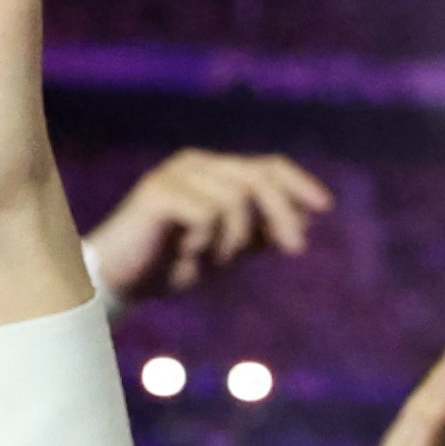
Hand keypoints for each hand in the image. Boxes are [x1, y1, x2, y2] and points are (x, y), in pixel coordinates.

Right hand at [84, 149, 331, 297]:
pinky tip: (184, 252)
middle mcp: (195, 163)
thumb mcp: (226, 250)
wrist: (119, 282)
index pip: (267, 166)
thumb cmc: (169, 265)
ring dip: (234, 240)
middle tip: (296, 250)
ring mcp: (176, 174)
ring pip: (236, 200)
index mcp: (212, 170)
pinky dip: (206, 242)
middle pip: (259, 178)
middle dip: (283, 216)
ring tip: (209, 258)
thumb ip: (259, 234)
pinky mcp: (159, 192)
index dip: (299, 184)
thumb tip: (306, 222)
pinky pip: (208, 215)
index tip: (325, 207)